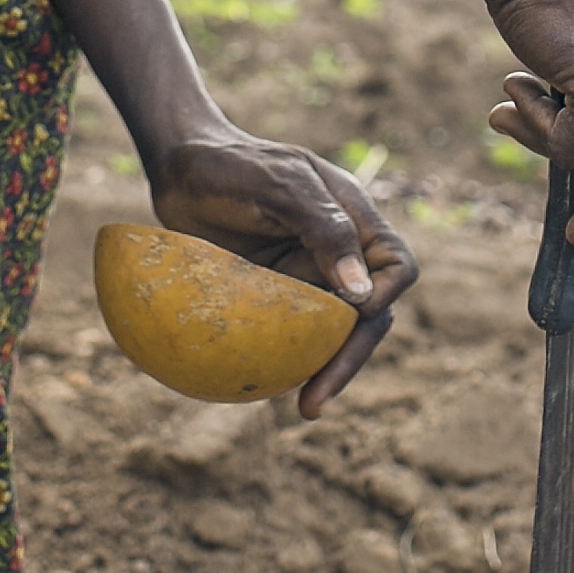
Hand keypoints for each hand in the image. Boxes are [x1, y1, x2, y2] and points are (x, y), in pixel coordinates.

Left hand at [145, 126, 417, 418]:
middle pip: (368, 313)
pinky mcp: (273, 296)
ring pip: (332, 332)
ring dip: (325, 369)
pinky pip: (290, 335)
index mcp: (354, 221)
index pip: (396, 268)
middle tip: (319, 396)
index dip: (384, 296)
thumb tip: (361, 295)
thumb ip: (325, 230)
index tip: (353, 315)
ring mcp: (306, 276)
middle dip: (351, 356)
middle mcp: (338, 254)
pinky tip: (269, 388)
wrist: (177, 167)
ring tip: (306, 406)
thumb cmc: (231, 165)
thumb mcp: (281, 186)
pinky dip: (288, 362)